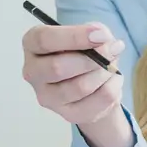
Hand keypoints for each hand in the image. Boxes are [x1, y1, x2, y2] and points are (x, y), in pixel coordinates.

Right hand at [22, 22, 130, 146]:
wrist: (92, 84)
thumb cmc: (84, 52)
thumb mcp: (88, 34)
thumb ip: (95, 32)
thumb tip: (105, 38)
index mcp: (32, 44)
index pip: (44, 39)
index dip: (74, 36)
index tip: (101, 35)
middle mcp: (33, 72)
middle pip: (58, 67)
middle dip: (93, 58)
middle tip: (114, 50)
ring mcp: (48, 97)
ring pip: (80, 87)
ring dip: (104, 73)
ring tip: (113, 65)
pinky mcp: (68, 114)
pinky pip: (97, 101)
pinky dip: (112, 87)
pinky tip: (113, 79)